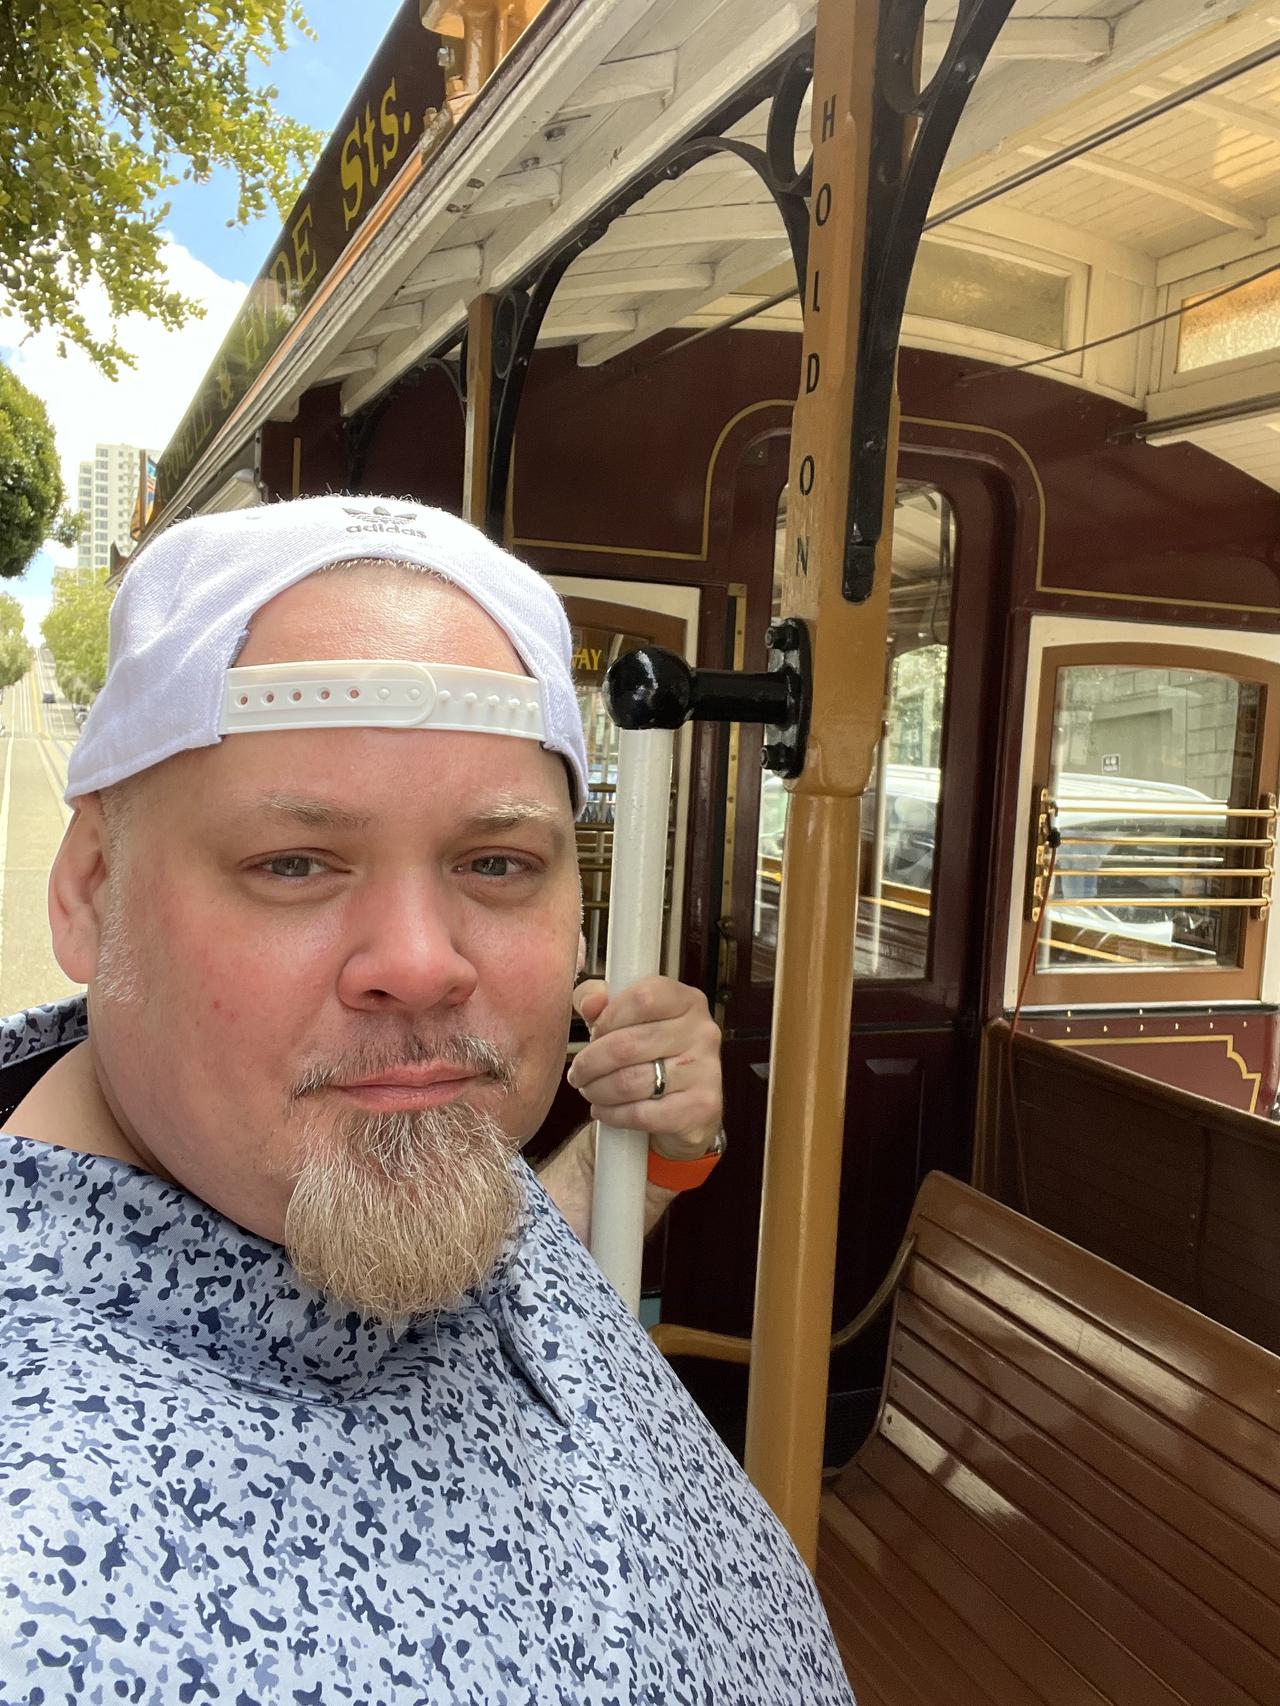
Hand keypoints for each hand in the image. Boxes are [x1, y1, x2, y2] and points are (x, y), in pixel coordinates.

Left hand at [567, 976, 722, 1160]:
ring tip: (589, 1091)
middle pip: (628, 1045)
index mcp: (687, 1001)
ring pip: (631, 1082)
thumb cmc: (650, 1053)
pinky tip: (603, 1111)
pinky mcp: (702, 1107)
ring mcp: (706, 1071)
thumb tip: (589, 1003)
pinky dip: (613, 1115)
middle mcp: (703, 1032)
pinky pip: (642, 1114)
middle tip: (578, 1073)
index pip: (642, 998)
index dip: (607, 1018)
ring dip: (598, 1090)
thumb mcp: (624, 1017)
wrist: (686, 1107)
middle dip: (591, 1063)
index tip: (593, 1034)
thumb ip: (600, 1000)